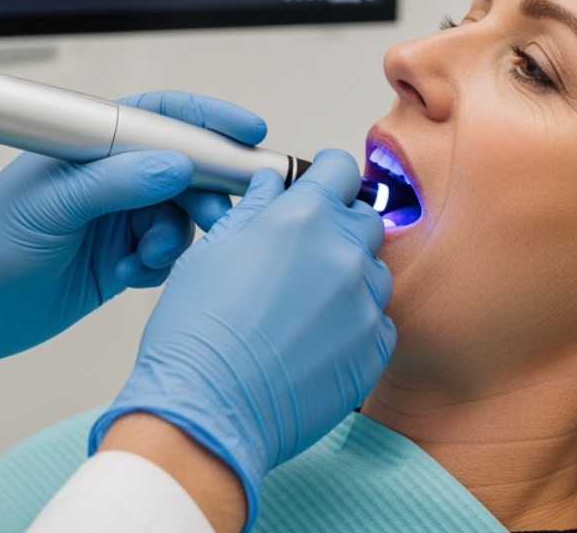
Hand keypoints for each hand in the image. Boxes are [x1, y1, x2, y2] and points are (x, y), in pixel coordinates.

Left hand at [0, 92, 266, 391]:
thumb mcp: (49, 206)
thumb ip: (114, 183)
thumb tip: (176, 165)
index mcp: (90, 144)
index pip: (160, 116)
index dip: (207, 119)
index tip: (246, 132)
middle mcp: (110, 175)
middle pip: (185, 166)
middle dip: (205, 190)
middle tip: (215, 216)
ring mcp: (118, 216)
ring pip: (182, 216)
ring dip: (175, 237)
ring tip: (145, 257)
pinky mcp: (122, 257)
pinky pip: (168, 254)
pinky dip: (159, 266)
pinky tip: (126, 277)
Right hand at [89, 149, 395, 531]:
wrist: (208, 409)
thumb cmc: (197, 336)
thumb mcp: (212, 251)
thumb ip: (253, 209)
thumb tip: (271, 186)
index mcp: (303, 217)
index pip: (340, 169)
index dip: (328, 174)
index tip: (323, 184)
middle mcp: (343, 253)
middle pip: (364, 219)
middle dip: (339, 227)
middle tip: (304, 253)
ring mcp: (364, 302)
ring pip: (374, 271)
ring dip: (349, 278)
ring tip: (304, 306)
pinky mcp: (374, 348)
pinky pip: (379, 321)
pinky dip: (356, 324)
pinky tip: (317, 339)